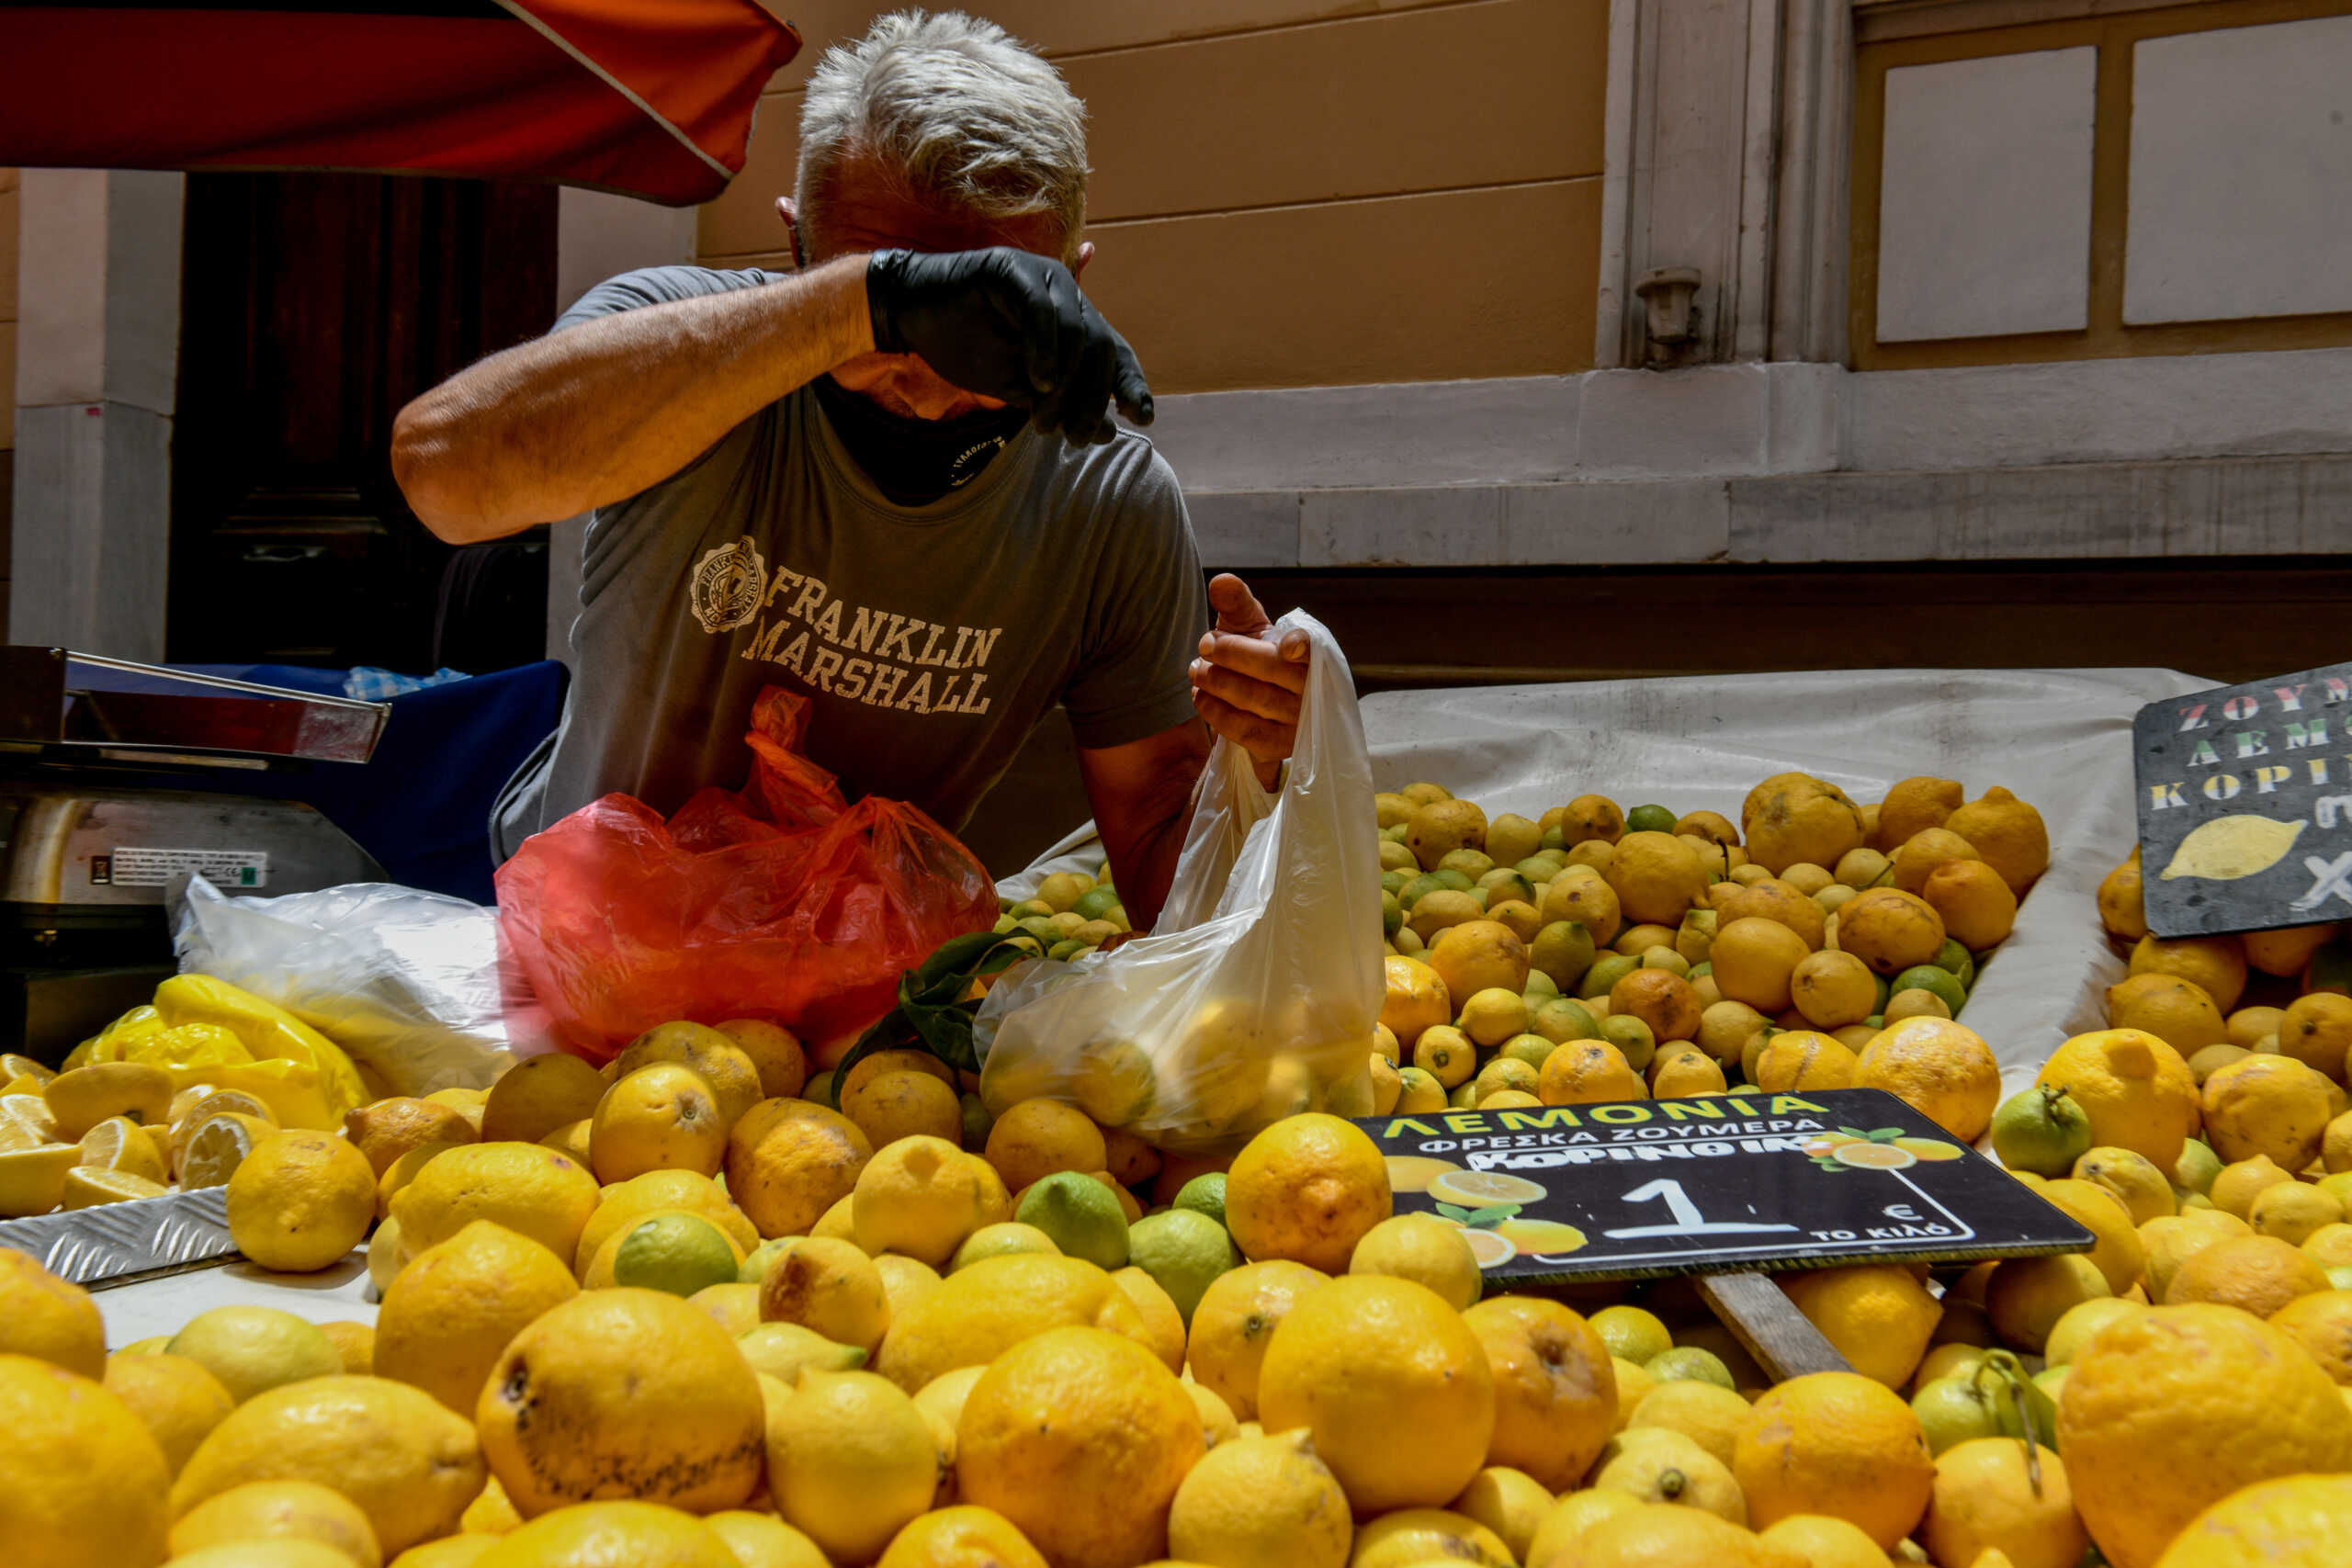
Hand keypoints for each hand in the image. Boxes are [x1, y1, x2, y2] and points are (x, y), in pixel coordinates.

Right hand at [864, 248, 1152, 443]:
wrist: (910, 314)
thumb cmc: (963, 346)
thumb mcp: (1017, 387)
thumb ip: (1059, 403)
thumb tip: (1107, 432)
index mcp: (1072, 318)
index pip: (1116, 351)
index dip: (1131, 383)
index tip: (1142, 418)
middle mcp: (1066, 292)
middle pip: (1102, 347)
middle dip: (1094, 400)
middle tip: (1078, 437)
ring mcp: (1041, 276)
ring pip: (1077, 332)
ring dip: (1066, 385)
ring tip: (1043, 418)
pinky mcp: (1012, 268)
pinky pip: (1042, 310)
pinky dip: (1045, 350)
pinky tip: (1038, 382)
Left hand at [1190, 574, 1310, 789]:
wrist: (1261, 703)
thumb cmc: (1257, 654)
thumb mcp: (1248, 626)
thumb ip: (1236, 602)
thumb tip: (1221, 582)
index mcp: (1311, 652)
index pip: (1313, 647)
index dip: (1302, 645)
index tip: (1289, 646)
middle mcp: (1312, 687)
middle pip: (1272, 670)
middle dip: (1231, 655)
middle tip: (1204, 646)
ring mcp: (1299, 720)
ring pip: (1255, 700)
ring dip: (1217, 682)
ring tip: (1195, 670)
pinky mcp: (1279, 745)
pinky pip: (1245, 730)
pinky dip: (1216, 712)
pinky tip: (1200, 697)